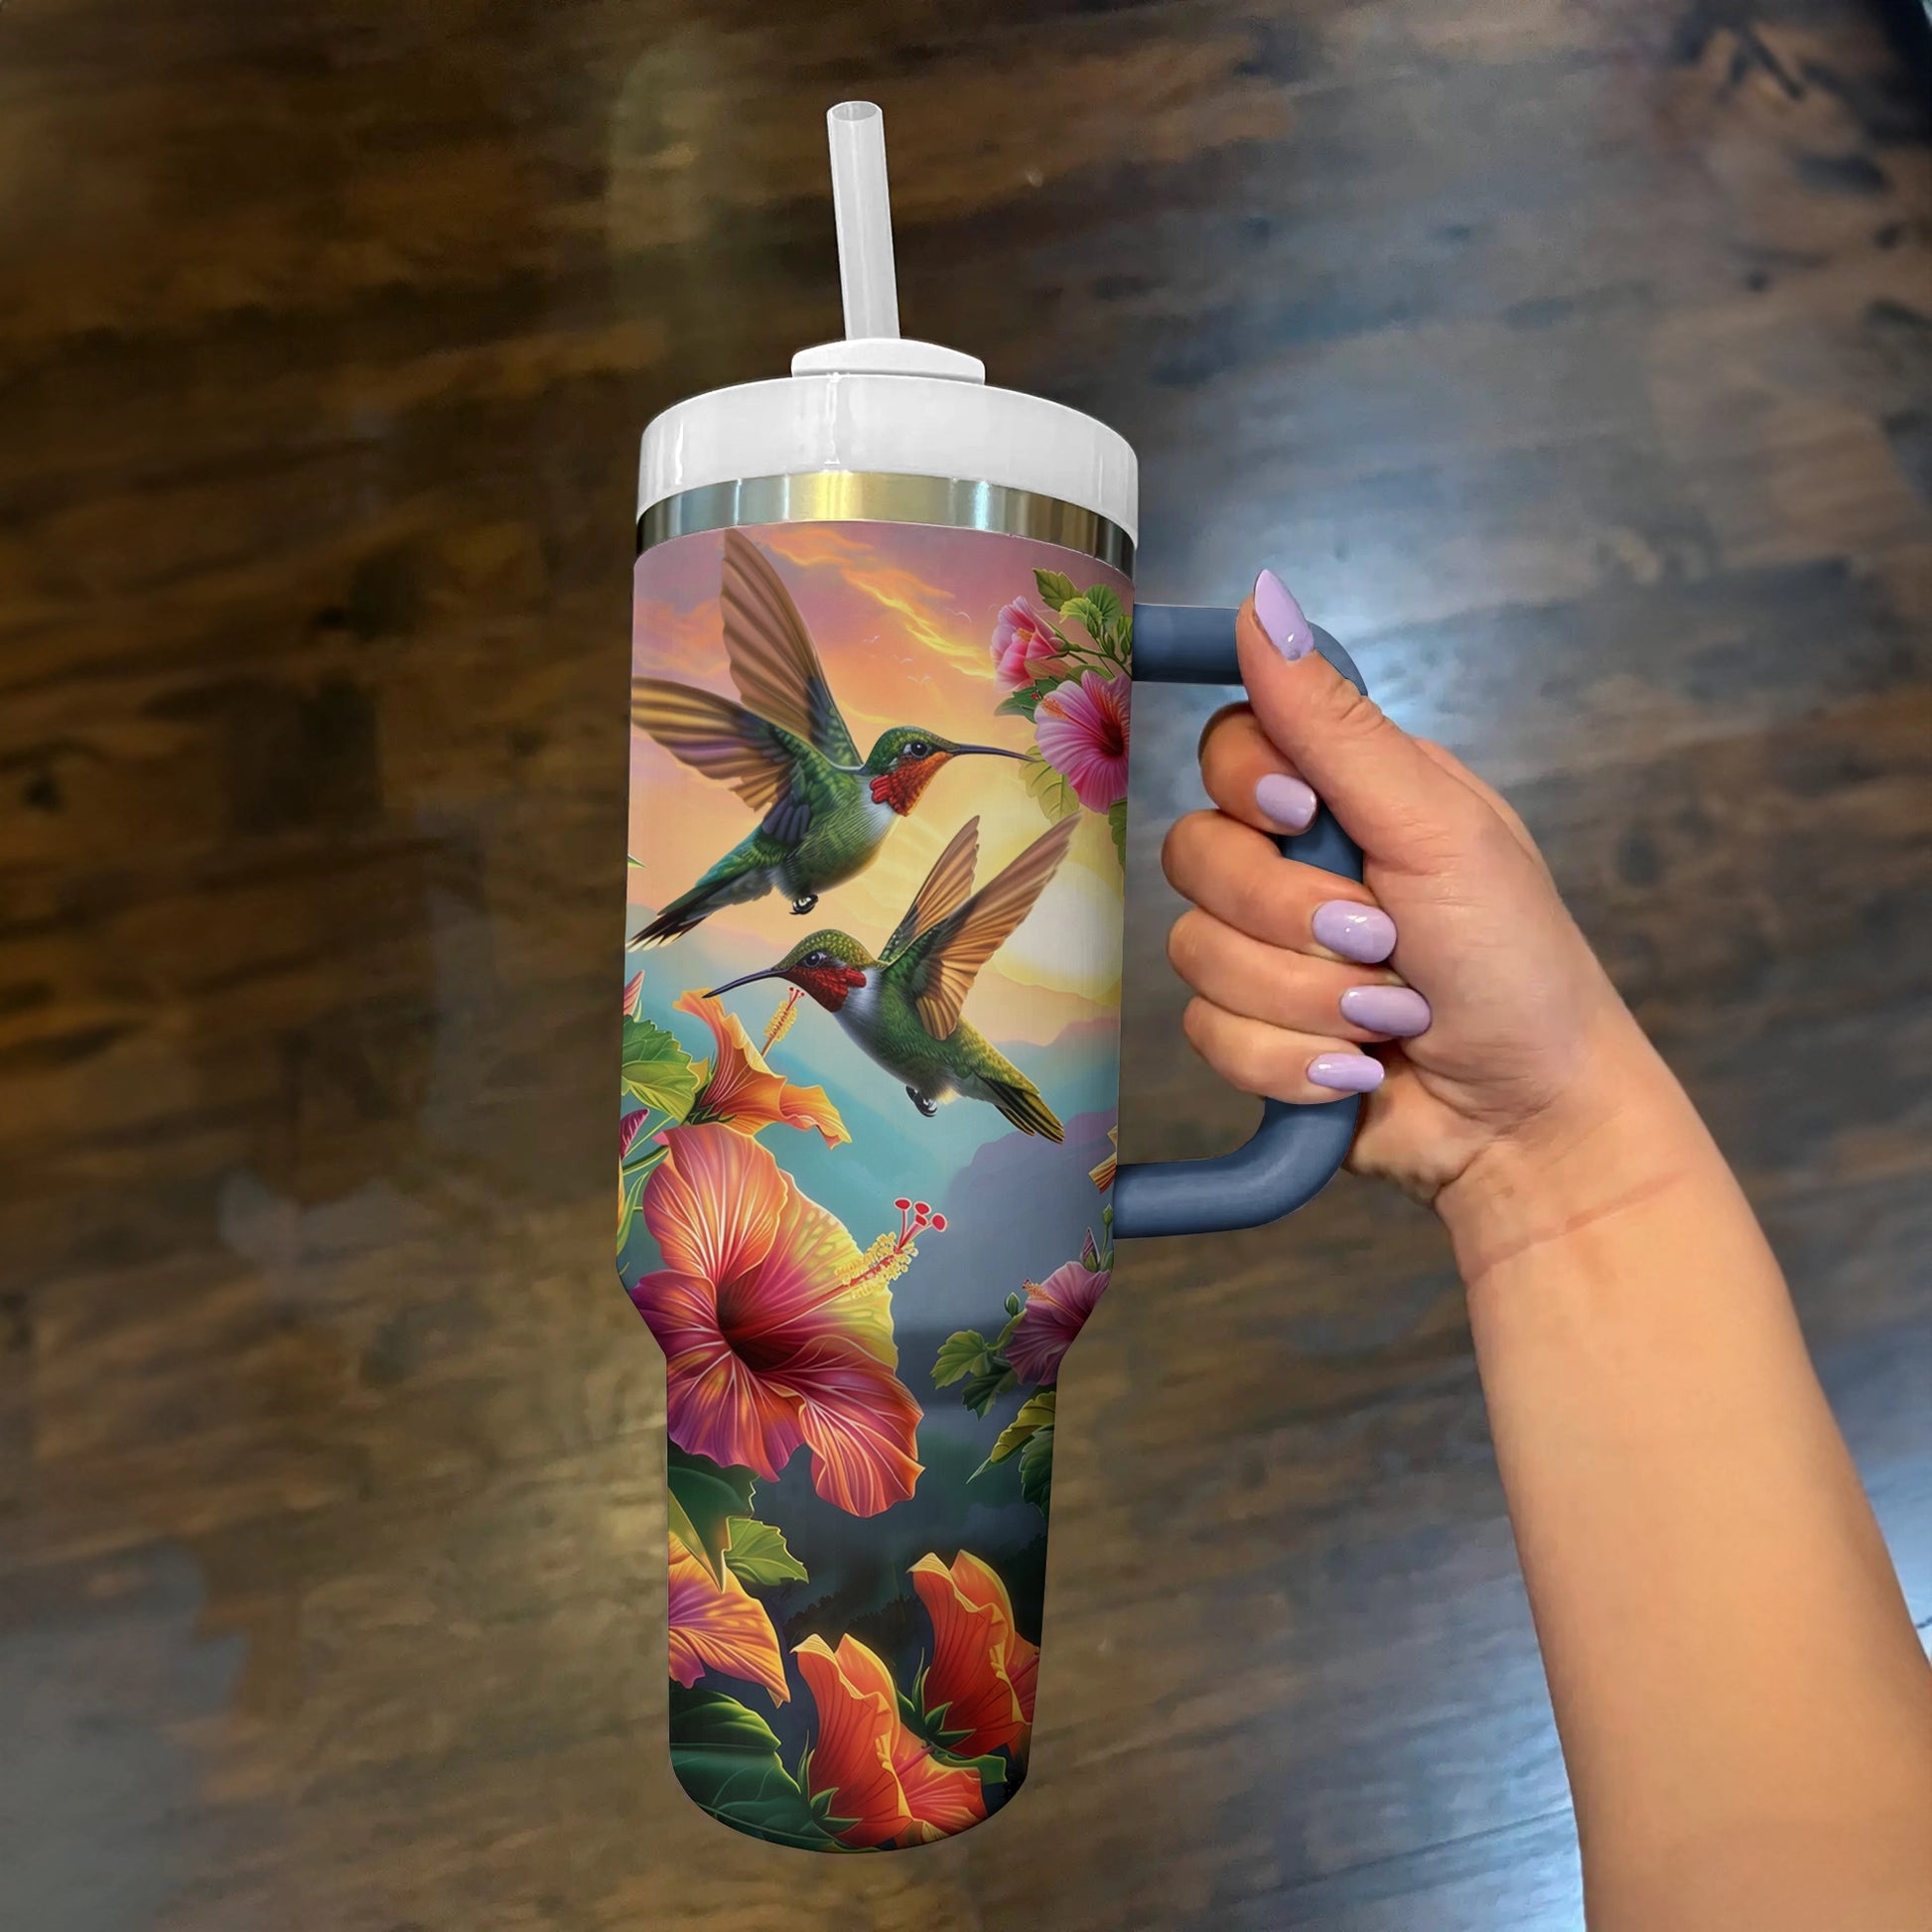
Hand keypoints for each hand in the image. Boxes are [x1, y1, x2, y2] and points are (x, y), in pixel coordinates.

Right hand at [1161, 569, 1662, 1213]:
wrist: (1529, 1121)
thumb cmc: (1517, 962)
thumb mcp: (1438, 828)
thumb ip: (1337, 725)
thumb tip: (1263, 595)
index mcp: (1341, 794)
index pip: (1226, 749)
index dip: (1247, 788)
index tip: (1303, 815)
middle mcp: (1292, 863)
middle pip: (1194, 855)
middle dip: (1292, 919)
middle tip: (1386, 943)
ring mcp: (1265, 953)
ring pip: (1196, 954)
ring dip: (1304, 1001)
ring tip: (1389, 1022)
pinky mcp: (1251, 1034)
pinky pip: (1208, 1034)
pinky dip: (1289, 1063)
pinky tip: (1355, 1074)